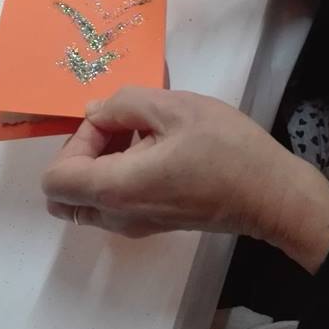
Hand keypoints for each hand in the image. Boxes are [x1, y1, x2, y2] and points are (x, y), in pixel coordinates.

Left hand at [43, 87, 328, 271]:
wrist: (271, 194)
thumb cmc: (226, 147)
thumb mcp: (176, 107)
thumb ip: (124, 103)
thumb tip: (93, 112)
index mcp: (116, 189)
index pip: (56, 177)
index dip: (76, 140)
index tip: (114, 119)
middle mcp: (117, 216)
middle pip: (65, 194)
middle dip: (81, 153)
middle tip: (120, 126)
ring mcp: (135, 224)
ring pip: (89, 197)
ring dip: (103, 160)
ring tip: (146, 130)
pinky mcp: (154, 222)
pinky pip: (115, 201)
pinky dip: (121, 172)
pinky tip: (160, 145)